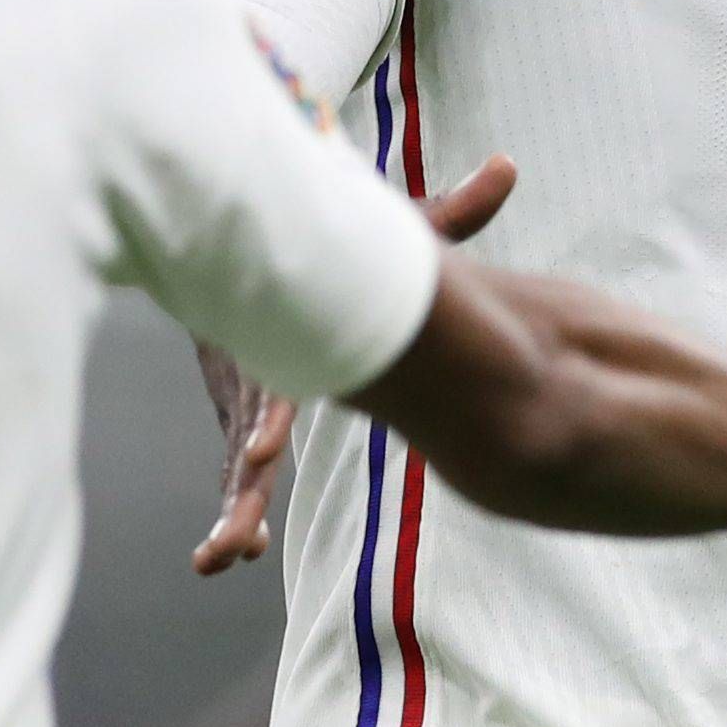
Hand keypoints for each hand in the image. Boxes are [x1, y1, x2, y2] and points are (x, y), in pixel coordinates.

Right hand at [192, 155, 523, 575]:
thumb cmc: (331, 247)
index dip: (270, 411)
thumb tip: (507, 168)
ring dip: (233, 510)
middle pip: (248, 433)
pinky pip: (239, 470)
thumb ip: (446, 214)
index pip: (278, 377)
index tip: (265, 444)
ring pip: (237, 463)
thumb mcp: (384, 235)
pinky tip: (222, 558)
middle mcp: (261, 371)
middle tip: (238, 524)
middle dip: (243, 479)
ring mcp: (247, 401)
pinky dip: (235, 508)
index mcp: (293, 334)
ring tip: (219, 557)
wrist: (249, 248)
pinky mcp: (244, 418)